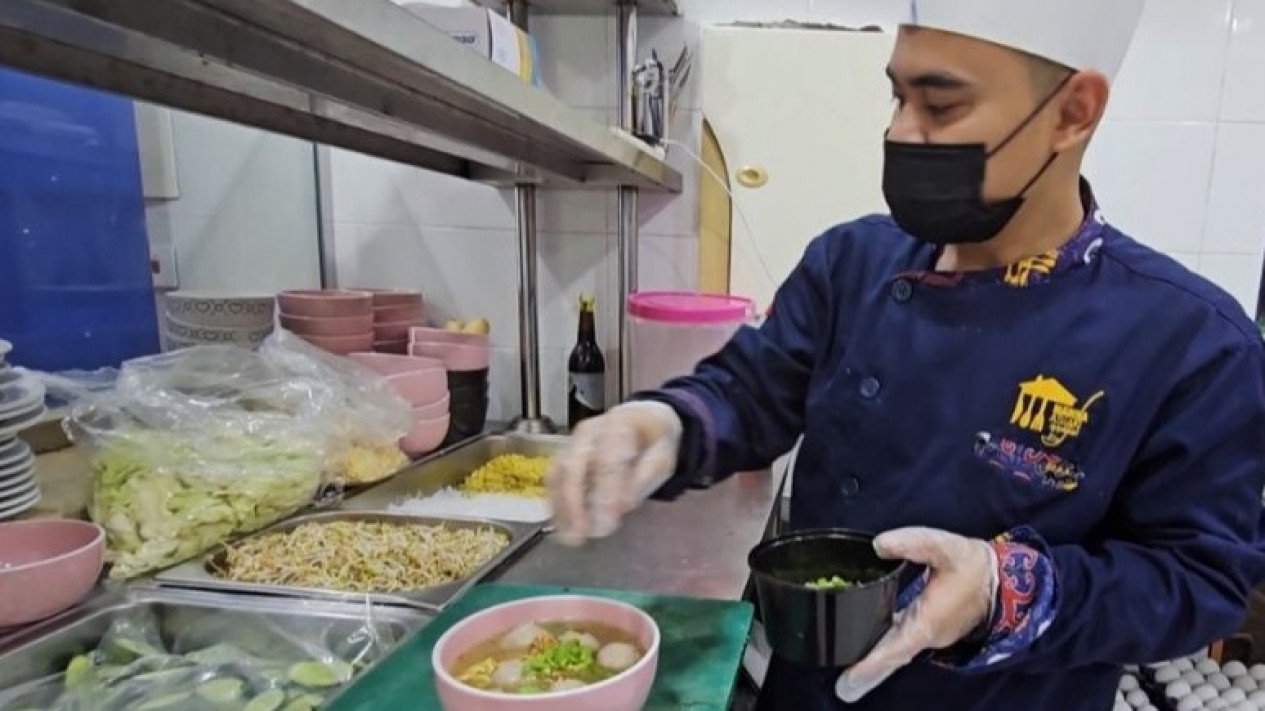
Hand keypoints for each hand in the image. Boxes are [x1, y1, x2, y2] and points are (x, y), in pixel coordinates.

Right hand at [546, 401, 682, 544]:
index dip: (605, 494)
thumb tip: (622, 505)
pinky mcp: (563, 455)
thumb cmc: (653, 443)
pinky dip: (557, 506)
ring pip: (558, 474)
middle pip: (573, 466)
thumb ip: (643, 479)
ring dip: (561, 508)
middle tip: (580, 535)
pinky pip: (553, 480)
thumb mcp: (662, 458)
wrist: (641, 421)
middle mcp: (590, 431)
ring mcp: (572, 441)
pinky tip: (564, 528)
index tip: (607, 524)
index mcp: (619, 426)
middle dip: (574, 503)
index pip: (607, 461)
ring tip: (570, 538)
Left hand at [835, 527, 997, 702]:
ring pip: (896, 652)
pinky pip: (902, 644)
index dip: (872, 664)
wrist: (1000, 579)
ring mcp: (929, 635)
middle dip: (867, 672)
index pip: (896, 648)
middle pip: (892, 658)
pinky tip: (867, 646)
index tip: (850, 679)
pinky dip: (885, 649)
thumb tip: (879, 545)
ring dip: (874, 662)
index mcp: (929, 621)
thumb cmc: (974, 565)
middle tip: (843, 688)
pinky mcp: (929, 630)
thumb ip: (912, 542)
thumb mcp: (944, 546)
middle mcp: (927, 635)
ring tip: (847, 676)